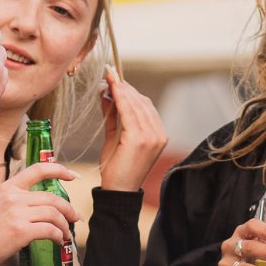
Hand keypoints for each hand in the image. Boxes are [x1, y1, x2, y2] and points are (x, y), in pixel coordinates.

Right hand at [0, 161, 79, 265]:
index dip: (59, 170)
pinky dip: (58, 236)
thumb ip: (18, 201)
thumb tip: (43, 209)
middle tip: (74, 218)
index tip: (73, 176)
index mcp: (8, 187)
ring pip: (54, 214)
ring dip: (64, 225)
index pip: (38, 170)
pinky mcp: (21, 231)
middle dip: (68, 209)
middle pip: (52, 197)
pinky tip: (57, 241)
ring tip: (65, 234)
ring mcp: (17, 213)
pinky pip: (50, 230)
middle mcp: (14, 197)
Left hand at [97, 65, 167, 191]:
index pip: (145, 106)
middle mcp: (159, 134)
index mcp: (158, 134)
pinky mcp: (140, 139)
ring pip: (136, 105)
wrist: (117, 190)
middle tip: (110, 75)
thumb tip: (106, 93)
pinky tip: (111, 89)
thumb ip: (114, 115)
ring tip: (108, 79)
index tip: (115, 79)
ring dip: (121, 90)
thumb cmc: (117, 167)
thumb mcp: (116, 136)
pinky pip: (129, 112)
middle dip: (124, 87)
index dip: (130, 91)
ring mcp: (152, 137)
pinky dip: (120, 98)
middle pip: (142, 103)